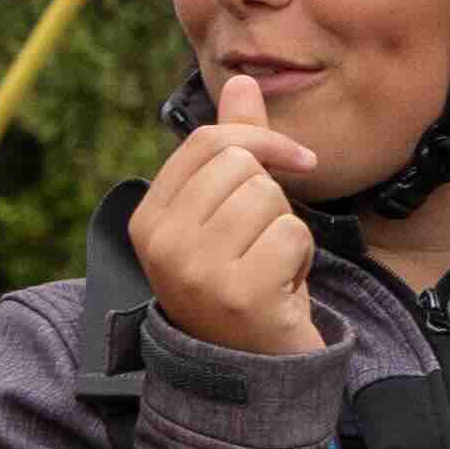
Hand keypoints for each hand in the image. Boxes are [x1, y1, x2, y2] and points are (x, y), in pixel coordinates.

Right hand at [128, 95, 321, 356]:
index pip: (208, 142)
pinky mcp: (238, 293)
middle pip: (242, 166)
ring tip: (269, 265)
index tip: (296, 160)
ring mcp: (196, 269)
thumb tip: (242, 81)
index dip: (260, 140)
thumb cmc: (241, 279)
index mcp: (149, 217)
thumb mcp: (227, 213)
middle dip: (272, 197)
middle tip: (264, 241)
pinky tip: (281, 288)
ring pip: (269, 198)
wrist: (251, 368)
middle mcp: (162, 242)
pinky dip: (301, 258)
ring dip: (286, 230)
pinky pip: (292, 236)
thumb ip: (233, 148)